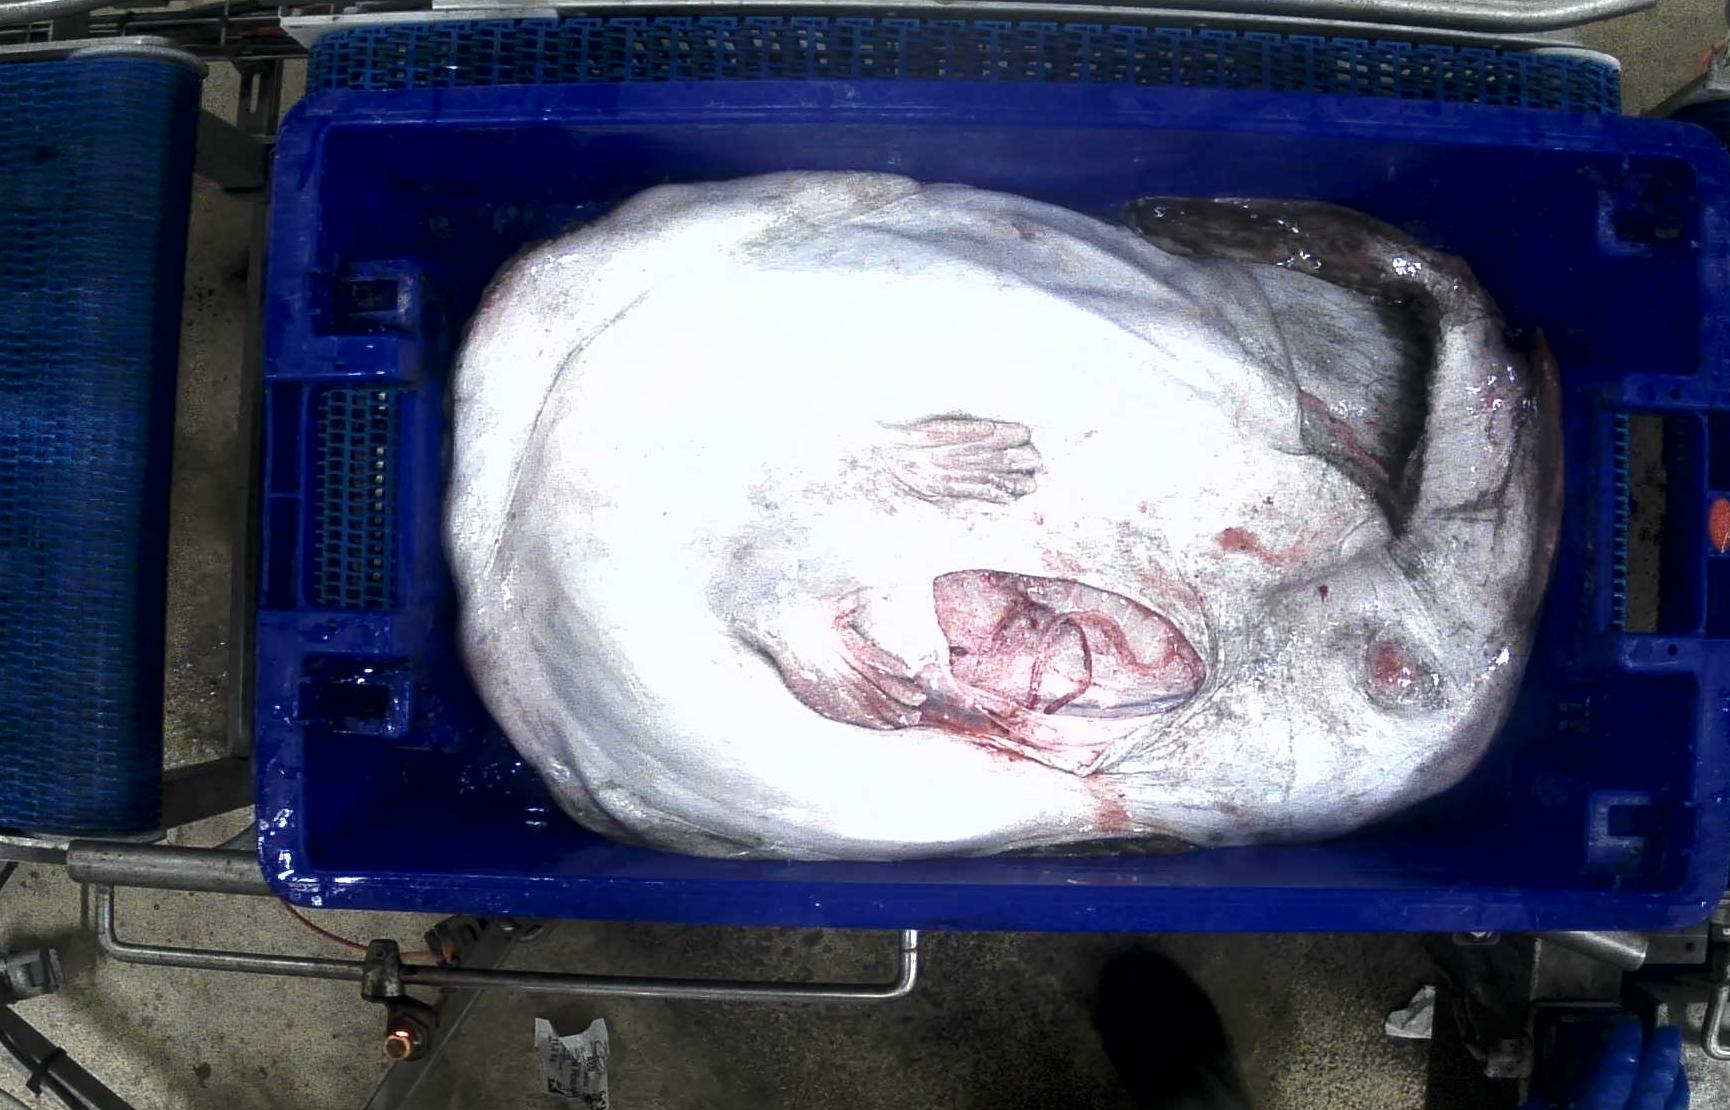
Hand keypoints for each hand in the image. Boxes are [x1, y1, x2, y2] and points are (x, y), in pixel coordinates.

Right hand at [1524, 1018, 1687, 1109]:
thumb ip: (1539, 1101)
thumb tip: (1543, 1082)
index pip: (1618, 1072)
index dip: (1626, 1045)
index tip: (1629, 1023)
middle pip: (1652, 1087)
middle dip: (1661, 1056)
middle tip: (1665, 1032)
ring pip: (1670, 1107)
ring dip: (1674, 1081)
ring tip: (1673, 1061)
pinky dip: (1674, 1104)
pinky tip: (1670, 1095)